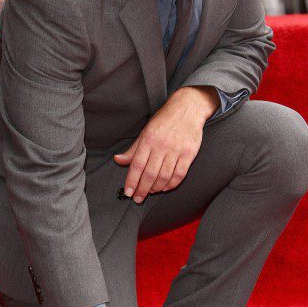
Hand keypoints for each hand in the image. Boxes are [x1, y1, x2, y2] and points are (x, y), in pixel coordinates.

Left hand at [113, 87, 217, 202]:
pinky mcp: (189, 153)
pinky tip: (165, 188)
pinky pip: (179, 174)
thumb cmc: (165, 119)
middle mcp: (162, 146)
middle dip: (142, 189)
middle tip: (138, 198)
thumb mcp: (145, 131)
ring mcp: (176, 150)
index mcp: (148, 139)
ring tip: (150, 192)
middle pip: (150, 174)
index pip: (137, 165)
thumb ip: (133, 149)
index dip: (132, 181)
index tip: (128, 192)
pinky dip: (171, 184)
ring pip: (164, 176)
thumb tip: (118, 160)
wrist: (188, 108)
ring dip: (156, 188)